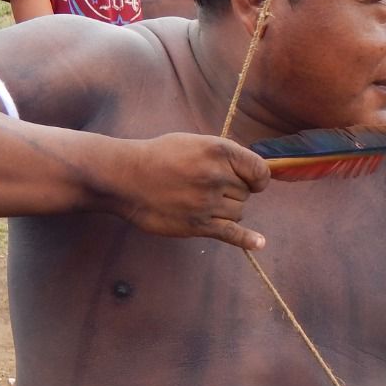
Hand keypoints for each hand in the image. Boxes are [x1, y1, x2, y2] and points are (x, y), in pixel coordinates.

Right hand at [109, 133, 270, 250]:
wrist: (125, 177)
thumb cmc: (160, 156)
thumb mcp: (196, 142)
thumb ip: (225, 155)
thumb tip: (252, 172)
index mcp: (220, 151)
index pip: (260, 171)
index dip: (258, 178)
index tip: (251, 181)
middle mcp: (217, 176)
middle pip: (246, 193)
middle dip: (232, 191)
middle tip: (204, 187)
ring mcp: (208, 202)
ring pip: (239, 212)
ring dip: (226, 209)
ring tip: (199, 200)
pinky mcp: (198, 224)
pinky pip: (231, 234)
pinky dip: (247, 240)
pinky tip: (259, 243)